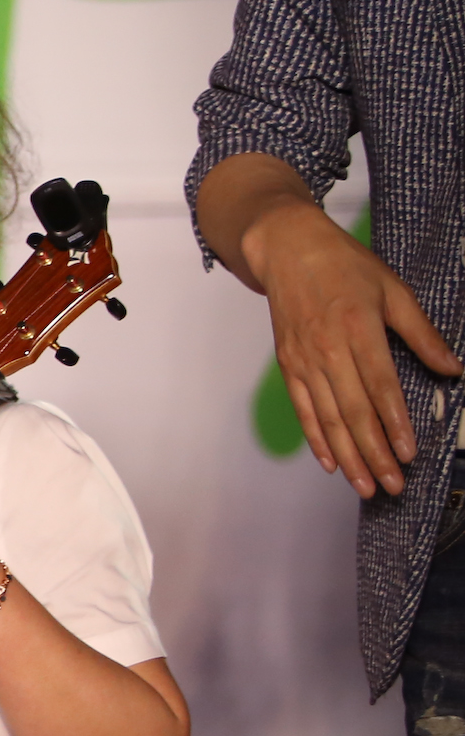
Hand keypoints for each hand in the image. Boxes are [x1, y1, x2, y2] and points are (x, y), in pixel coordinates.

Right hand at [241, 197, 459, 497]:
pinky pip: (304, 409)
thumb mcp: (394, 290)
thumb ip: (421, 333)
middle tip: (392, 484)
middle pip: (353, 412)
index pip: (380, 386)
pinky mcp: (289, 364)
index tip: (409, 452)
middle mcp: (327, 350)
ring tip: (365, 486)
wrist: (287, 250)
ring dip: (347, 456)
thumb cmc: (344, 266)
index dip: (395, 423)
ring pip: (328, 418)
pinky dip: (316, 438)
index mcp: (358, 329)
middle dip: (373, 453)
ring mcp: (304, 360)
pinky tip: (330, 462)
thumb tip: (452, 368)